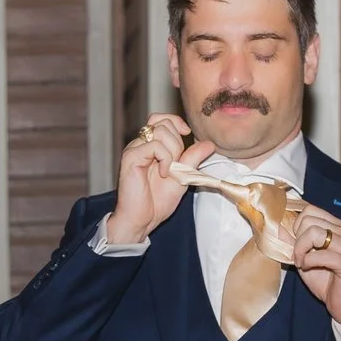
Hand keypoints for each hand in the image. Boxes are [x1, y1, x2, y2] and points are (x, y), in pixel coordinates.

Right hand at [101, 113, 212, 246]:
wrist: (142, 220)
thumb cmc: (156, 202)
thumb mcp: (182, 177)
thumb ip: (193, 159)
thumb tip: (209, 144)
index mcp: (150, 147)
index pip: (162, 119)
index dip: (176, 122)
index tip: (187, 133)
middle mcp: (140, 145)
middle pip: (164, 123)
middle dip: (178, 142)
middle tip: (176, 165)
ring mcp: (134, 150)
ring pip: (160, 131)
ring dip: (172, 151)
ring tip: (168, 171)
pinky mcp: (130, 157)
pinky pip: (154, 145)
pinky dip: (165, 158)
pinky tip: (163, 173)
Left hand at [289, 207, 340, 332]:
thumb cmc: (325, 280)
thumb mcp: (305, 256)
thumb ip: (296, 241)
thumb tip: (278, 228)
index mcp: (337, 227)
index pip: (310, 211)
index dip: (296, 227)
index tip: (296, 244)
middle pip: (309, 220)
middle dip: (297, 239)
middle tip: (298, 256)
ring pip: (315, 233)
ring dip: (301, 249)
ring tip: (302, 262)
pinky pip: (321, 254)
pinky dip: (308, 261)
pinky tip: (307, 268)